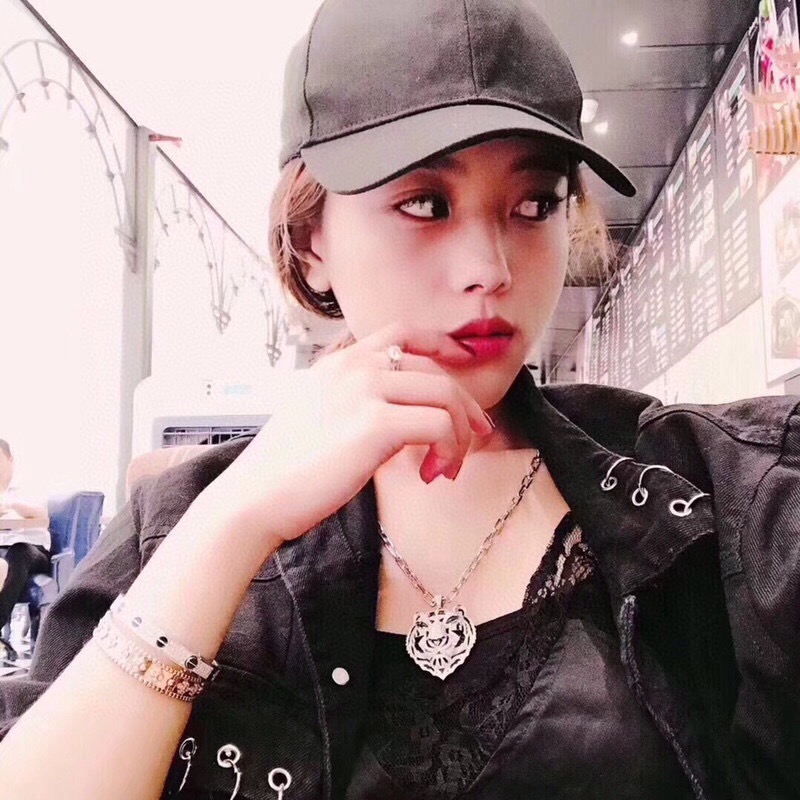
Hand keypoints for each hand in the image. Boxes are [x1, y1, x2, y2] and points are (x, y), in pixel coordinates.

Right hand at [199, 322, 493, 544]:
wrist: (255, 496)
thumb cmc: (285, 468)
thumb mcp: (316, 415)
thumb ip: (353, 402)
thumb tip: (398, 418)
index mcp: (339, 363)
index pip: (403, 333)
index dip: (441, 343)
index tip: (463, 361)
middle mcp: (354, 368)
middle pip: (435, 369)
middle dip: (465, 405)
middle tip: (475, 436)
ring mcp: (364, 391)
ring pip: (446, 395)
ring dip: (461, 433)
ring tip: (449, 465)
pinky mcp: (375, 424)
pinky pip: (440, 425)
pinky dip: (448, 450)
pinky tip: (431, 474)